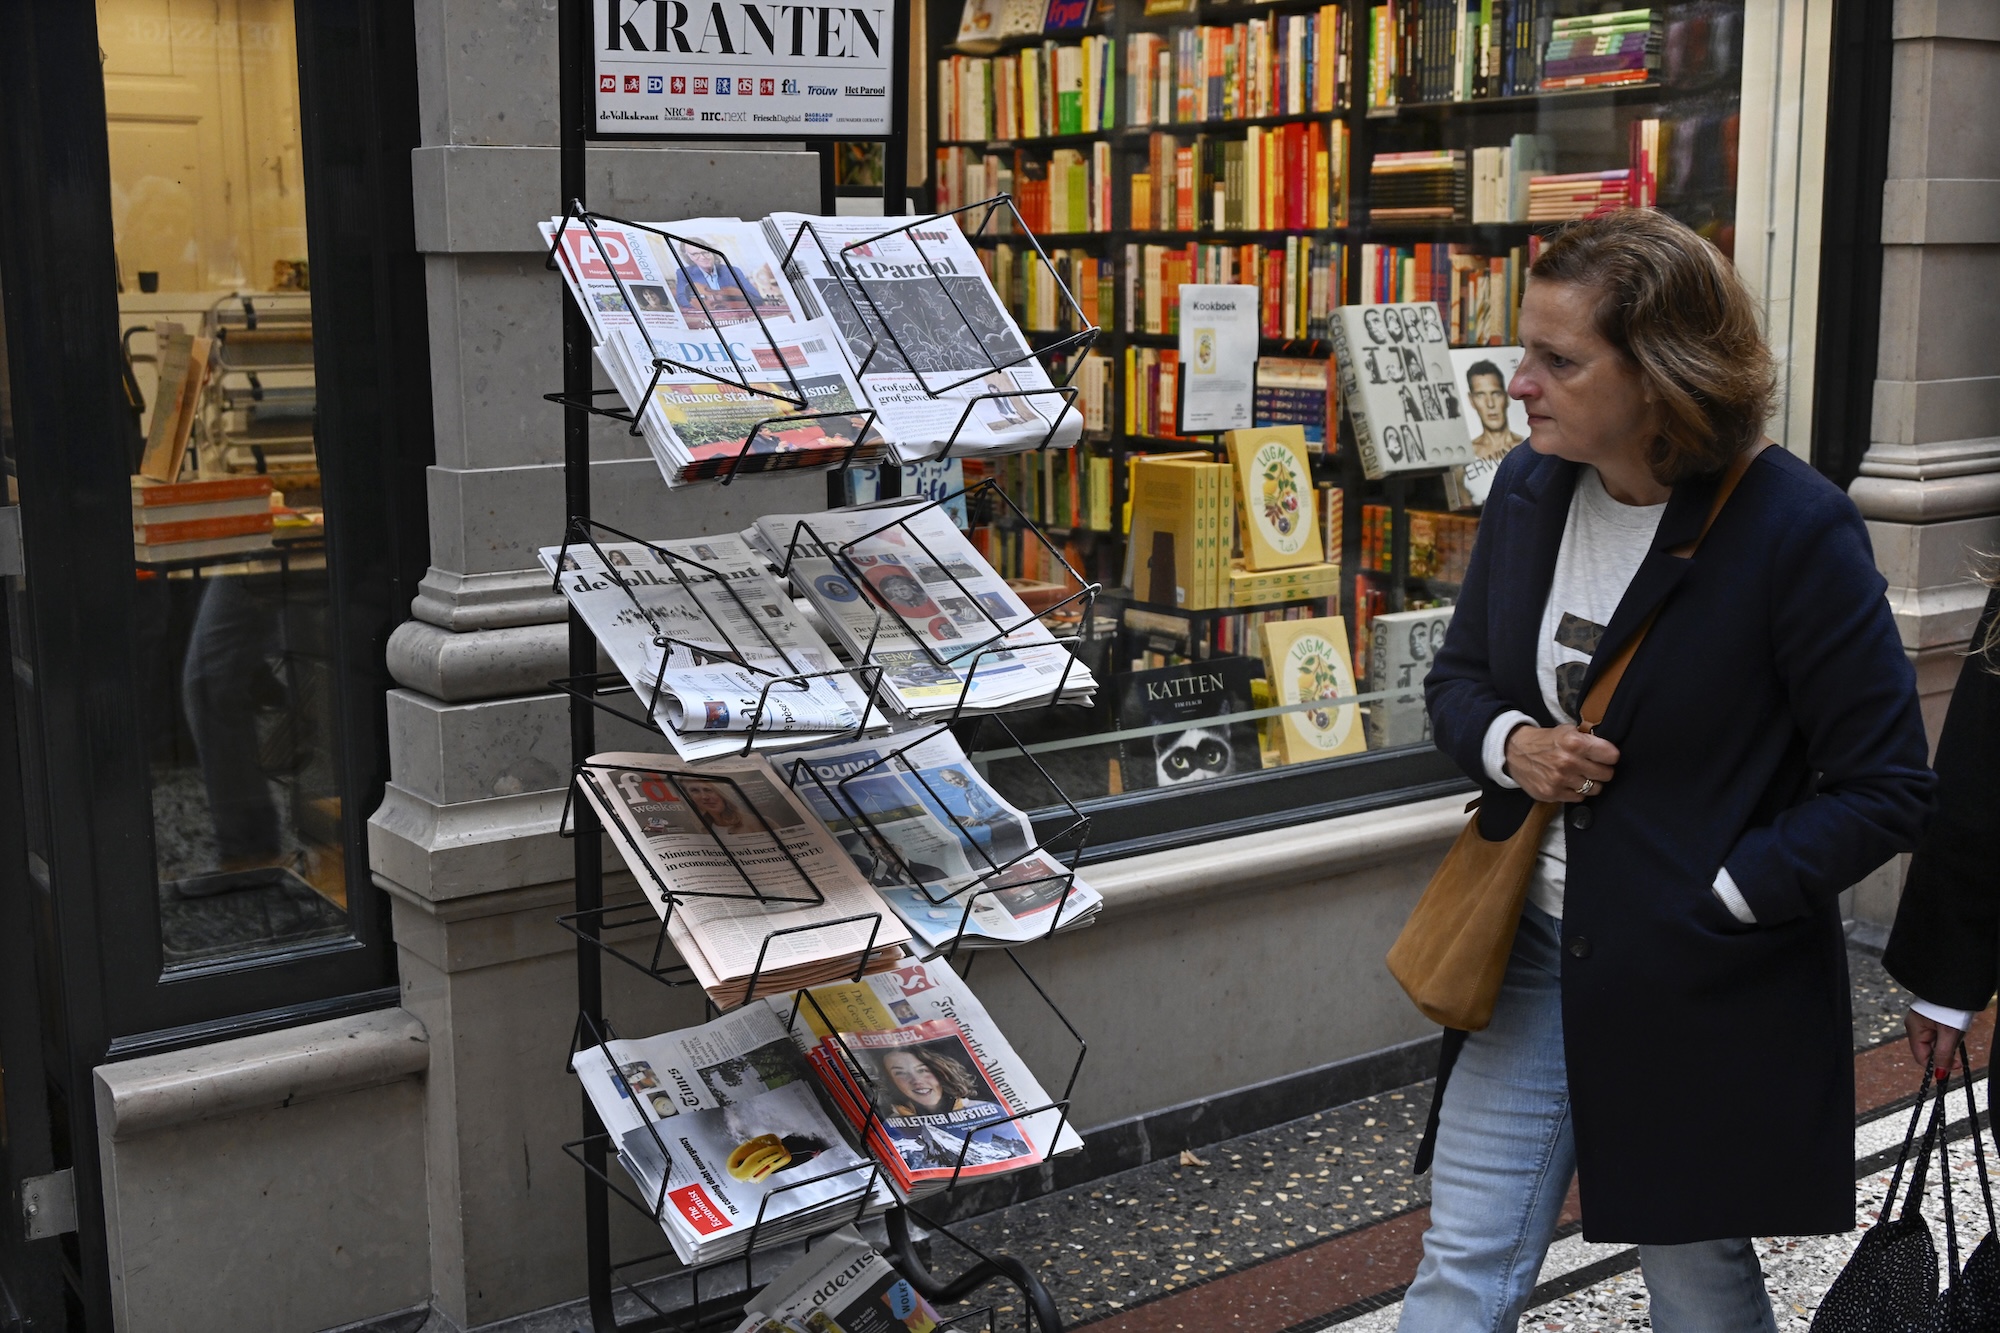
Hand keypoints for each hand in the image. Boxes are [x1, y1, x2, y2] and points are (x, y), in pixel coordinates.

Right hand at [1503, 723, 1619, 803]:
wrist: (1514, 752)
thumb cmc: (1544, 740)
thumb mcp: (1566, 730)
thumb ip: (1587, 739)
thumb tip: (1609, 751)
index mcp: (1574, 742)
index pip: (1611, 756)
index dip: (1610, 756)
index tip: (1605, 756)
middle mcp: (1568, 762)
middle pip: (1606, 774)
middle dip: (1603, 770)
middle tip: (1595, 767)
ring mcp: (1560, 780)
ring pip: (1595, 789)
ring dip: (1591, 783)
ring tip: (1582, 776)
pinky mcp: (1552, 794)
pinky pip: (1579, 798)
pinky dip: (1577, 791)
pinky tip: (1570, 783)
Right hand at [1905, 1009, 1964, 1078]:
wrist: (1956, 983)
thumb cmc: (1950, 1007)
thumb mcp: (1948, 1034)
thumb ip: (1943, 1054)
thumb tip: (1939, 1075)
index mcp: (1914, 1029)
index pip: (1921, 1057)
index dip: (1937, 1065)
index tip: (1955, 1065)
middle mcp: (1915, 1025)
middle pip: (1929, 1050)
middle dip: (1945, 1051)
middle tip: (1958, 1046)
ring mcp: (1922, 1021)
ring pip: (1936, 1041)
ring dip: (1948, 1042)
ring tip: (1958, 1031)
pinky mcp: (1931, 1017)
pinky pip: (1939, 1033)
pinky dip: (1949, 1034)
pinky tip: (1956, 1027)